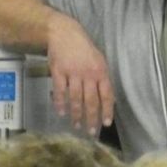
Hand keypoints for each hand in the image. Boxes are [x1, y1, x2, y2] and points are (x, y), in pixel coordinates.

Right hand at [46, 15, 114, 134]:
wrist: (64, 34)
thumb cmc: (83, 49)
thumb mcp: (98, 61)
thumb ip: (101, 79)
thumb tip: (105, 98)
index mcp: (101, 72)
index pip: (107, 95)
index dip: (107, 110)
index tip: (106, 124)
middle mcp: (88, 74)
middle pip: (91, 100)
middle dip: (91, 118)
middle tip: (90, 132)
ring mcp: (73, 73)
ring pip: (76, 98)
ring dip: (76, 114)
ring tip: (76, 125)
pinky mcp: (58, 72)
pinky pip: (60, 91)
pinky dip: (60, 103)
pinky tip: (61, 113)